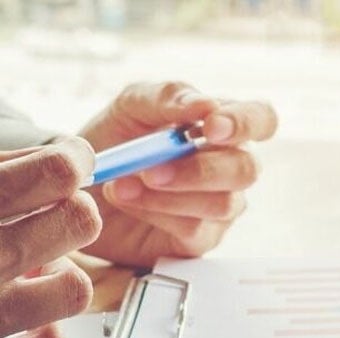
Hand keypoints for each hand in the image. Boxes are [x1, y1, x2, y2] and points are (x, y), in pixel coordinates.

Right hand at [0, 139, 101, 337]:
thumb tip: (67, 160)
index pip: (53, 172)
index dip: (70, 162)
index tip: (68, 163)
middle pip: (78, 222)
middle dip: (71, 212)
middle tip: (49, 214)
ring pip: (75, 288)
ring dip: (60, 274)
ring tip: (26, 268)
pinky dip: (41, 329)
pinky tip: (11, 312)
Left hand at [78, 81, 278, 266]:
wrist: (77, 184)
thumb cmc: (115, 140)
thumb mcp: (131, 106)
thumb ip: (167, 97)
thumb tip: (205, 105)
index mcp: (223, 127)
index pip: (261, 119)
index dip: (246, 123)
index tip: (211, 127)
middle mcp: (230, 166)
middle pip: (247, 169)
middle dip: (199, 169)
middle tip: (151, 169)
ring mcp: (220, 205)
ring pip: (223, 203)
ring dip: (171, 194)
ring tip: (122, 185)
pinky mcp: (200, 238)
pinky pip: (194, 229)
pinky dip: (156, 212)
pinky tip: (127, 200)